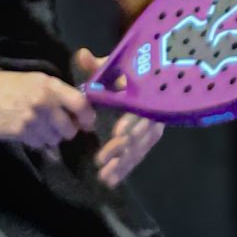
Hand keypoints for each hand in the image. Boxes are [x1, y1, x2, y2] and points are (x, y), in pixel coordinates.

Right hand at [0, 67, 96, 150]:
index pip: (80, 104)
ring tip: (38, 126)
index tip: (86, 124)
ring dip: (50, 136)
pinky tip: (27, 130)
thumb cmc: (14, 85)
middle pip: (69, 129)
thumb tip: (82, 114)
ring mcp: (32, 119)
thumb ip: (61, 94)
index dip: (87, 117)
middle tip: (58, 126)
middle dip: (66, 130)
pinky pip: (38, 143)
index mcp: (51, 87)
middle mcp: (44, 103)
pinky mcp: (20, 132)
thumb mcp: (39, 81)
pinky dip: (36, 140)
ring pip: (54, 139)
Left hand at [73, 47, 163, 188]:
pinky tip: (111, 180)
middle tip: (102, 160)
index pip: (141, 109)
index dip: (130, 122)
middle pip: (141, 135)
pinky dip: (126, 168)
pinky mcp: (148, 139)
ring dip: (122, 164)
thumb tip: (82, 55)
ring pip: (140, 148)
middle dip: (122, 150)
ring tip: (104, 177)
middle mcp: (154, 112)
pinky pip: (139, 155)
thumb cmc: (125, 69)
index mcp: (146, 93)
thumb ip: (97, 65)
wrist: (144, 75)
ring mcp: (153, 127)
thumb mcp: (111, 66)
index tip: (117, 134)